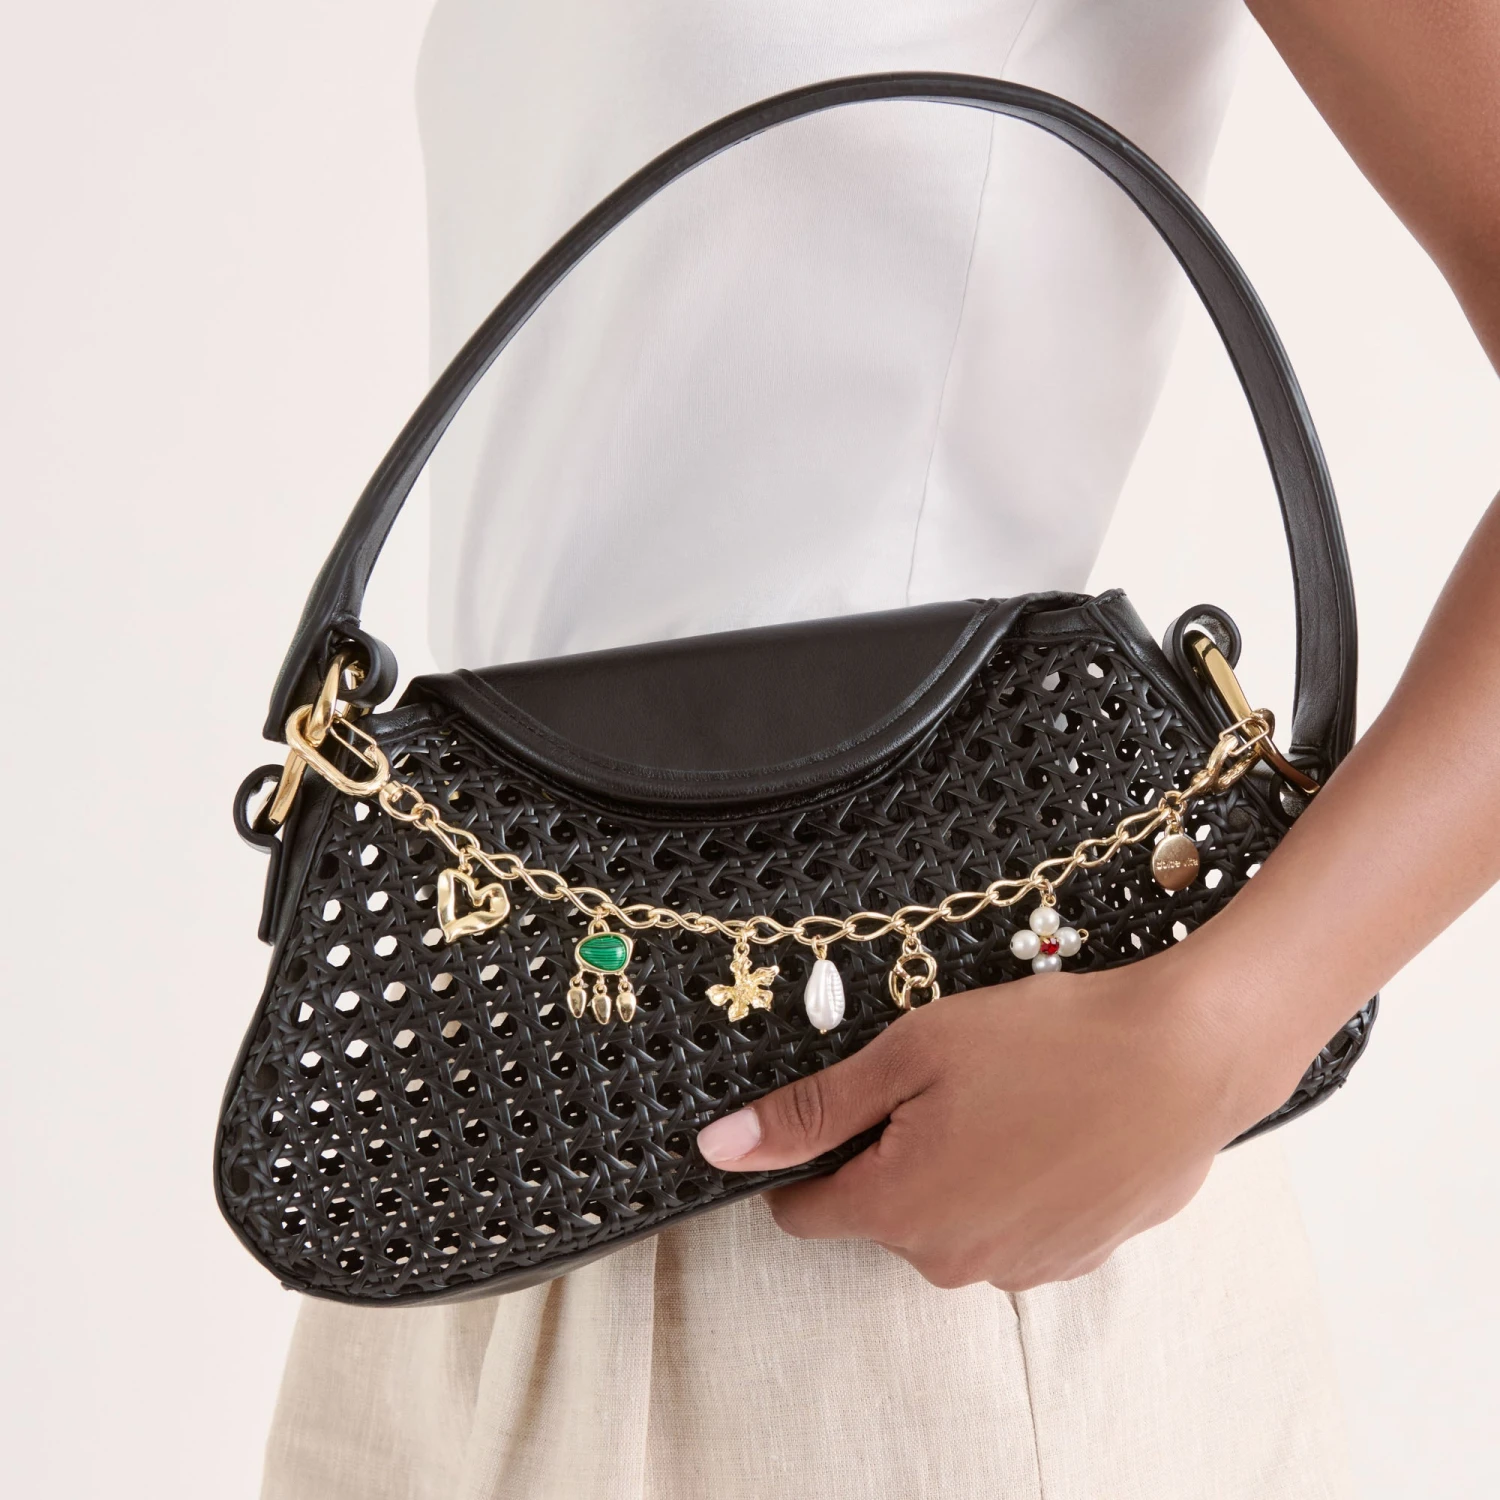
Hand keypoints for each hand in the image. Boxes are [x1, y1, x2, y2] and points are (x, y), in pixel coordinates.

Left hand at [696, 946, 1308, 1290]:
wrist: (1186, 1058)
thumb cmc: (1045, 1043)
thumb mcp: (909, 1055)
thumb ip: (811, 1112)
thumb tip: (718, 1149)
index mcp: (897, 1209)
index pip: (803, 1211)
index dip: (803, 1157)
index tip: (833, 1110)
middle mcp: (951, 1259)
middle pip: (880, 1210)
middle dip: (889, 1151)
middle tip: (939, 1079)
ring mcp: (1018, 1267)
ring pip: (948, 1217)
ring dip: (955, 1167)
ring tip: (1004, 1097)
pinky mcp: (1073, 1258)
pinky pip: (1009, 1224)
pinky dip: (1013, 1183)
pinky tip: (1048, 1127)